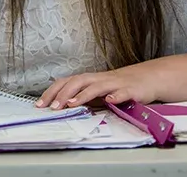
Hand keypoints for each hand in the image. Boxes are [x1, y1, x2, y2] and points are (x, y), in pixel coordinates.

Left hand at [37, 64, 159, 109]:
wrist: (146, 79)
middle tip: (52, 108)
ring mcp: (114, 84)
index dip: (52, 92)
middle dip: (63, 94)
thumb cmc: (118, 87)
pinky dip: (116, 96)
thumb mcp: (97, 93)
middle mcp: (99, 79)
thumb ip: (82, 98)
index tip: (40, 105)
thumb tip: (60, 107)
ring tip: (72, 104)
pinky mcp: (130, 90)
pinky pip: (122, 92)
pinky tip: (110, 101)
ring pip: (96, 86)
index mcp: (89, 80)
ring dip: (83, 95)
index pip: (66, 82)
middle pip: (77, 82)